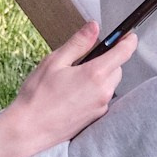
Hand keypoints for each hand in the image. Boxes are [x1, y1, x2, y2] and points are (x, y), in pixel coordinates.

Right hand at [0, 22, 133, 156]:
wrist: (29, 130)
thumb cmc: (38, 95)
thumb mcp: (54, 62)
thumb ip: (78, 43)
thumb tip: (94, 27)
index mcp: (95, 74)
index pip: (124, 53)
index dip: (128, 41)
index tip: (128, 35)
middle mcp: (103, 92)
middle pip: (117, 68)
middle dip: (108, 60)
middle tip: (85, 59)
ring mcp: (101, 107)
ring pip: (110, 84)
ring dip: (101, 77)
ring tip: (74, 79)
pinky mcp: (95, 118)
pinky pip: (102, 98)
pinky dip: (94, 91)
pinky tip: (74, 94)